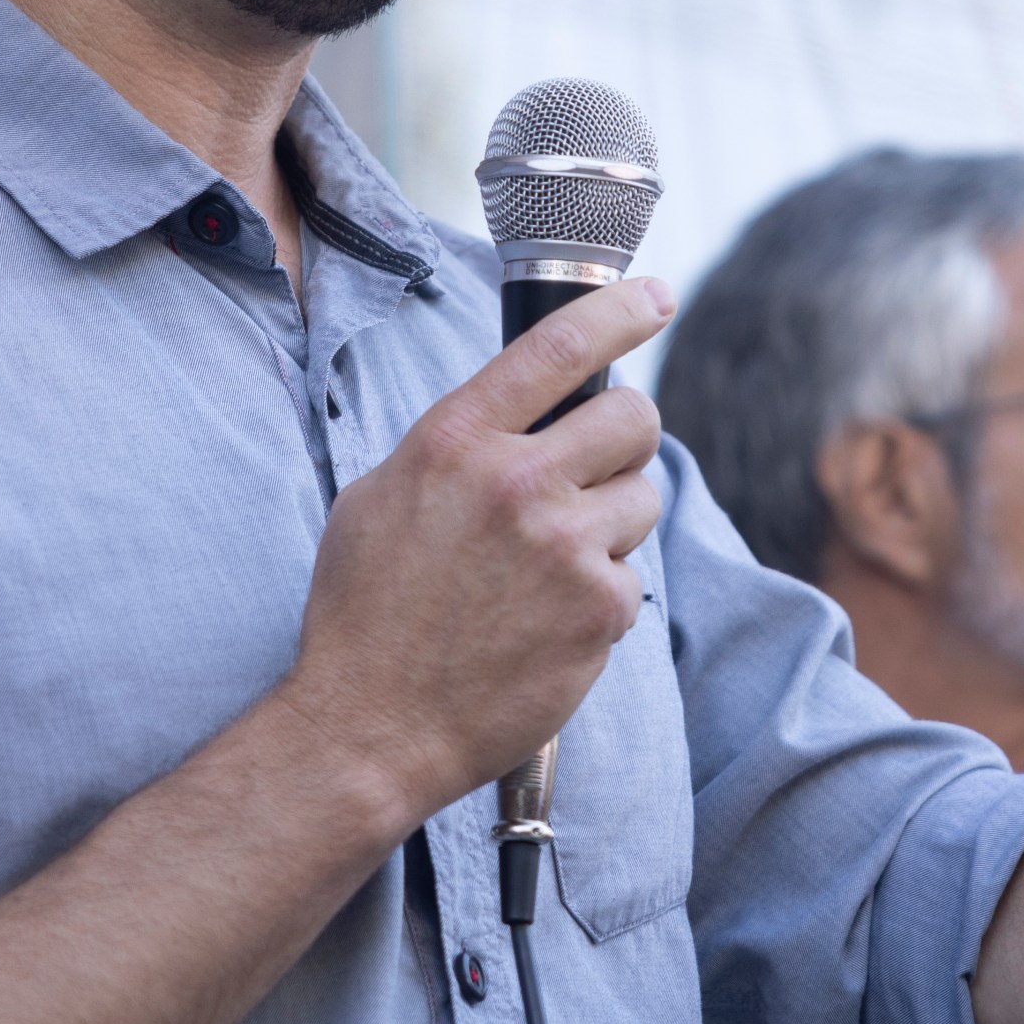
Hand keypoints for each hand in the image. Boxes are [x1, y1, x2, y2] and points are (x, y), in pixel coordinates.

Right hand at [274, 278, 675, 826]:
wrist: (371, 725)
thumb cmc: (367, 612)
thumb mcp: (383, 495)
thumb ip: (457, 444)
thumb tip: (520, 410)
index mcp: (455, 440)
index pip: (557, 346)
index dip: (620, 312)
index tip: (655, 297)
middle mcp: (516, 481)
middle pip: (633, 415)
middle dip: (624, 438)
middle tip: (594, 471)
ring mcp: (564, 545)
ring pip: (642, 496)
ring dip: (611, 524)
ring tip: (547, 567)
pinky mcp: (599, 608)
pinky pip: (630, 575)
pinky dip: (599, 597)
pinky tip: (544, 622)